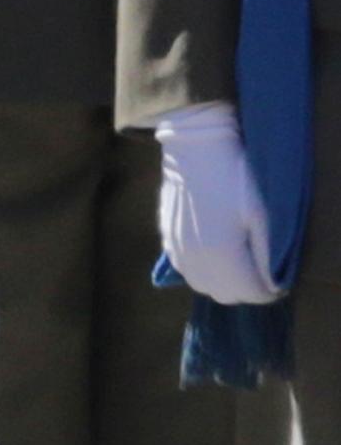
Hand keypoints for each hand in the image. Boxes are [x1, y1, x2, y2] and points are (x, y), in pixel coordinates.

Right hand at [155, 102, 280, 305]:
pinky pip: (186, 270)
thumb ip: (266, 253)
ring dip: (222, 283)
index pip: (249, 292)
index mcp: (222, 253)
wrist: (194, 150)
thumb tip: (271, 282)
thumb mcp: (262, 212)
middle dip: (245, 290)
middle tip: (260, 273)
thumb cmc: (235, 176)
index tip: (278, 282)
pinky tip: (214, 252)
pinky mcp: (166, 240)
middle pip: (224, 295)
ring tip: (238, 264)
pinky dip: (203, 271)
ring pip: (202, 286)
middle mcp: (195, 259)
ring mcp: (177, 250)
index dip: (268, 292)